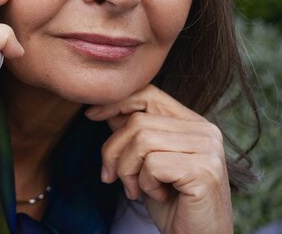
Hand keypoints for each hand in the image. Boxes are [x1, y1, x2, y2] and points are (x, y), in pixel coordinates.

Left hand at [85, 85, 232, 233]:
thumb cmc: (170, 202)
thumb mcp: (145, 162)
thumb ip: (132, 134)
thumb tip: (103, 107)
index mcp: (193, 123)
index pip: (149, 94)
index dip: (116, 102)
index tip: (90, 115)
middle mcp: (205, 130)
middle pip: (137, 120)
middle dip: (113, 150)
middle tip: (111, 176)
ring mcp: (208, 149)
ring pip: (141, 141)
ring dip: (127, 170)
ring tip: (136, 189)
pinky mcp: (204, 170)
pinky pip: (152, 164)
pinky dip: (144, 183)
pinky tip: (159, 196)